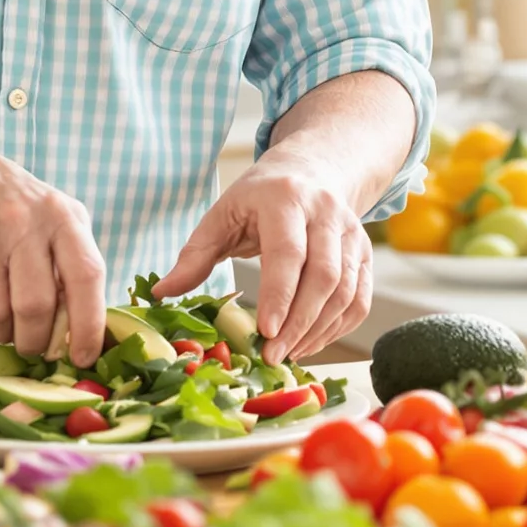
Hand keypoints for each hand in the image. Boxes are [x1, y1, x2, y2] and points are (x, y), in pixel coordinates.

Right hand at [0, 133, 105, 362]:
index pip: (86, 277)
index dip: (88, 325)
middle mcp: (23, 223)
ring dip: (3, 334)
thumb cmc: (10, 200)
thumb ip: (72, 259)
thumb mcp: (53, 212)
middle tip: (33, 347)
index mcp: (60, 216)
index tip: (83, 356)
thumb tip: (84, 329)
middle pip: (36, 307)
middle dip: (36, 341)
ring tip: (3, 326)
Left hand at [151, 155, 373, 362]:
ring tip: (288, 353)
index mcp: (285, 200)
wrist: (309, 171)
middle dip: (299, 322)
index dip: (280, 294)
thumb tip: (161, 292)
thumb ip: (194, 254)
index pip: (288, 252)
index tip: (266, 331)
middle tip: (273, 355)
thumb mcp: (222, 214)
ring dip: (318, 330)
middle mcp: (326, 214)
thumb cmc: (258, 199)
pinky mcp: (364, 254)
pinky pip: (359, 300)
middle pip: (324, 276)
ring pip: (345, 291)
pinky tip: (310, 342)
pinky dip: (338, 328)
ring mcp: (352, 234)